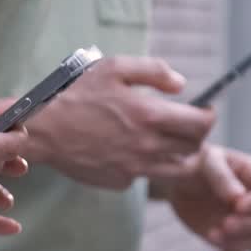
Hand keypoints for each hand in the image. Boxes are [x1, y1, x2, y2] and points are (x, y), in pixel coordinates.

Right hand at [25, 56, 215, 188]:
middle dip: (196, 137)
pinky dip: (147, 166)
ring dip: (180, 157)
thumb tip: (181, 83)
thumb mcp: (113, 68)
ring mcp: (135, 169)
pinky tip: (131, 151)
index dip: (209, 117)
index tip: (204, 111)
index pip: (202, 124)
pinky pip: (146, 177)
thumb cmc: (75, 95)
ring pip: (178, 171)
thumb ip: (153, 71)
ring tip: (167, 142)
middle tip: (185, 126)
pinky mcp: (120, 182)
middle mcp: (147, 146)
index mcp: (150, 115)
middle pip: (195, 150)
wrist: (42, 131)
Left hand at [164, 145, 250, 250]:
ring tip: (212, 234)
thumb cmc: (194, 164)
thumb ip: (222, 177)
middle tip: (225, 225)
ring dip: (237, 243)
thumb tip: (239, 198)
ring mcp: (244, 222)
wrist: (177, 182)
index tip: (238, 207)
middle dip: (248, 225)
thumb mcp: (206, 161)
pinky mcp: (230, 239)